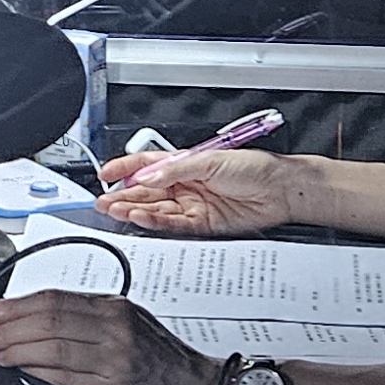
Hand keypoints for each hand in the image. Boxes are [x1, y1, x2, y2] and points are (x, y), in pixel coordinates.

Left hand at [0, 292, 221, 384]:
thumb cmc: (163, 360)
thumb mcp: (128, 324)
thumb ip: (87, 319)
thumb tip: (36, 320)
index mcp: (114, 307)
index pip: (54, 298)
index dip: (15, 305)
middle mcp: (115, 327)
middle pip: (48, 318)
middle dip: (8, 326)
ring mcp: (115, 357)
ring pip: (53, 346)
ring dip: (16, 349)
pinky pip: (67, 376)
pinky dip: (39, 371)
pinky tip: (24, 369)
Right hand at [92, 146, 301, 236]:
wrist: (280, 190)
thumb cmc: (255, 167)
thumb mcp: (210, 160)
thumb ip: (175, 169)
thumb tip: (148, 176)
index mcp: (186, 163)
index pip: (147, 165)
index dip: (125, 169)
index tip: (106, 174)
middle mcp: (186, 184)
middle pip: (147, 191)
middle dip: (123, 195)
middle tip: (104, 201)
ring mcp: (192, 205)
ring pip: (156, 209)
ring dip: (134, 210)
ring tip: (116, 210)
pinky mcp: (201, 224)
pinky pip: (172, 224)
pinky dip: (155, 221)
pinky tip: (141, 217)